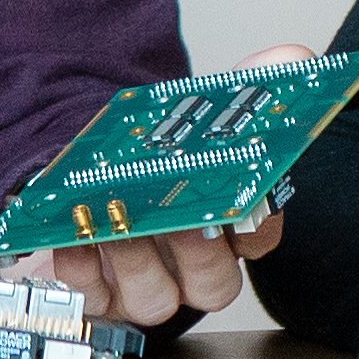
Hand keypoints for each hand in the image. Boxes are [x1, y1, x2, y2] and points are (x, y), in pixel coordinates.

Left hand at [0, 45, 308, 329]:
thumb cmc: (154, 160)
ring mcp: (149, 287)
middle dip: (197, 247)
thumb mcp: (198, 117)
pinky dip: (80, 265)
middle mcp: (195, 268)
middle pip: (215, 280)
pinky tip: (70, 232)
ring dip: (135, 258)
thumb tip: (289, 60)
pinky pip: (92, 294)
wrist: (90, 179)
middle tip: (179, 214)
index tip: (244, 193)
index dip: (256, 221)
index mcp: (231, 230)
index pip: (260, 237)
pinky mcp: (101, 297)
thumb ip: (244, 87)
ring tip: (116, 215)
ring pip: (156, 298)